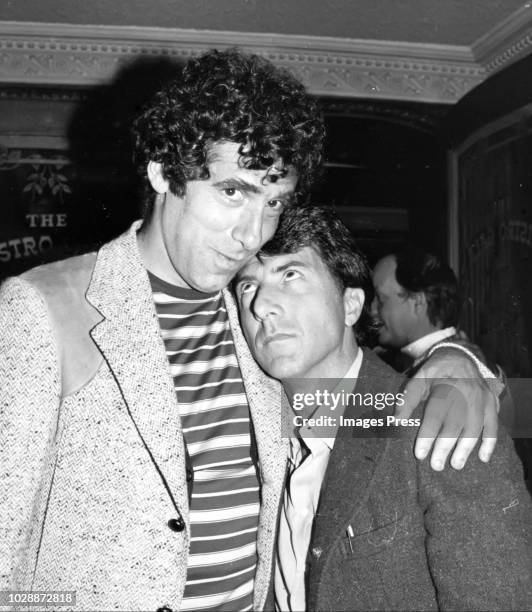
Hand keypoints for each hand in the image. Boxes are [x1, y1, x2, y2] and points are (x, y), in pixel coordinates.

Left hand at [396, 349, 497, 470]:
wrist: (459, 356)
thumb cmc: (434, 374)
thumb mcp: (417, 381)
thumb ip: (406, 401)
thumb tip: (395, 422)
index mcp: (443, 387)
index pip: (434, 415)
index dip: (427, 435)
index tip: (420, 454)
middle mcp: (464, 393)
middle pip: (455, 424)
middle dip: (445, 446)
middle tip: (436, 465)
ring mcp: (480, 399)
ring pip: (475, 427)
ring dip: (466, 448)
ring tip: (456, 464)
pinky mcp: (491, 403)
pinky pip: (493, 425)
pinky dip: (490, 442)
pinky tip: (482, 457)